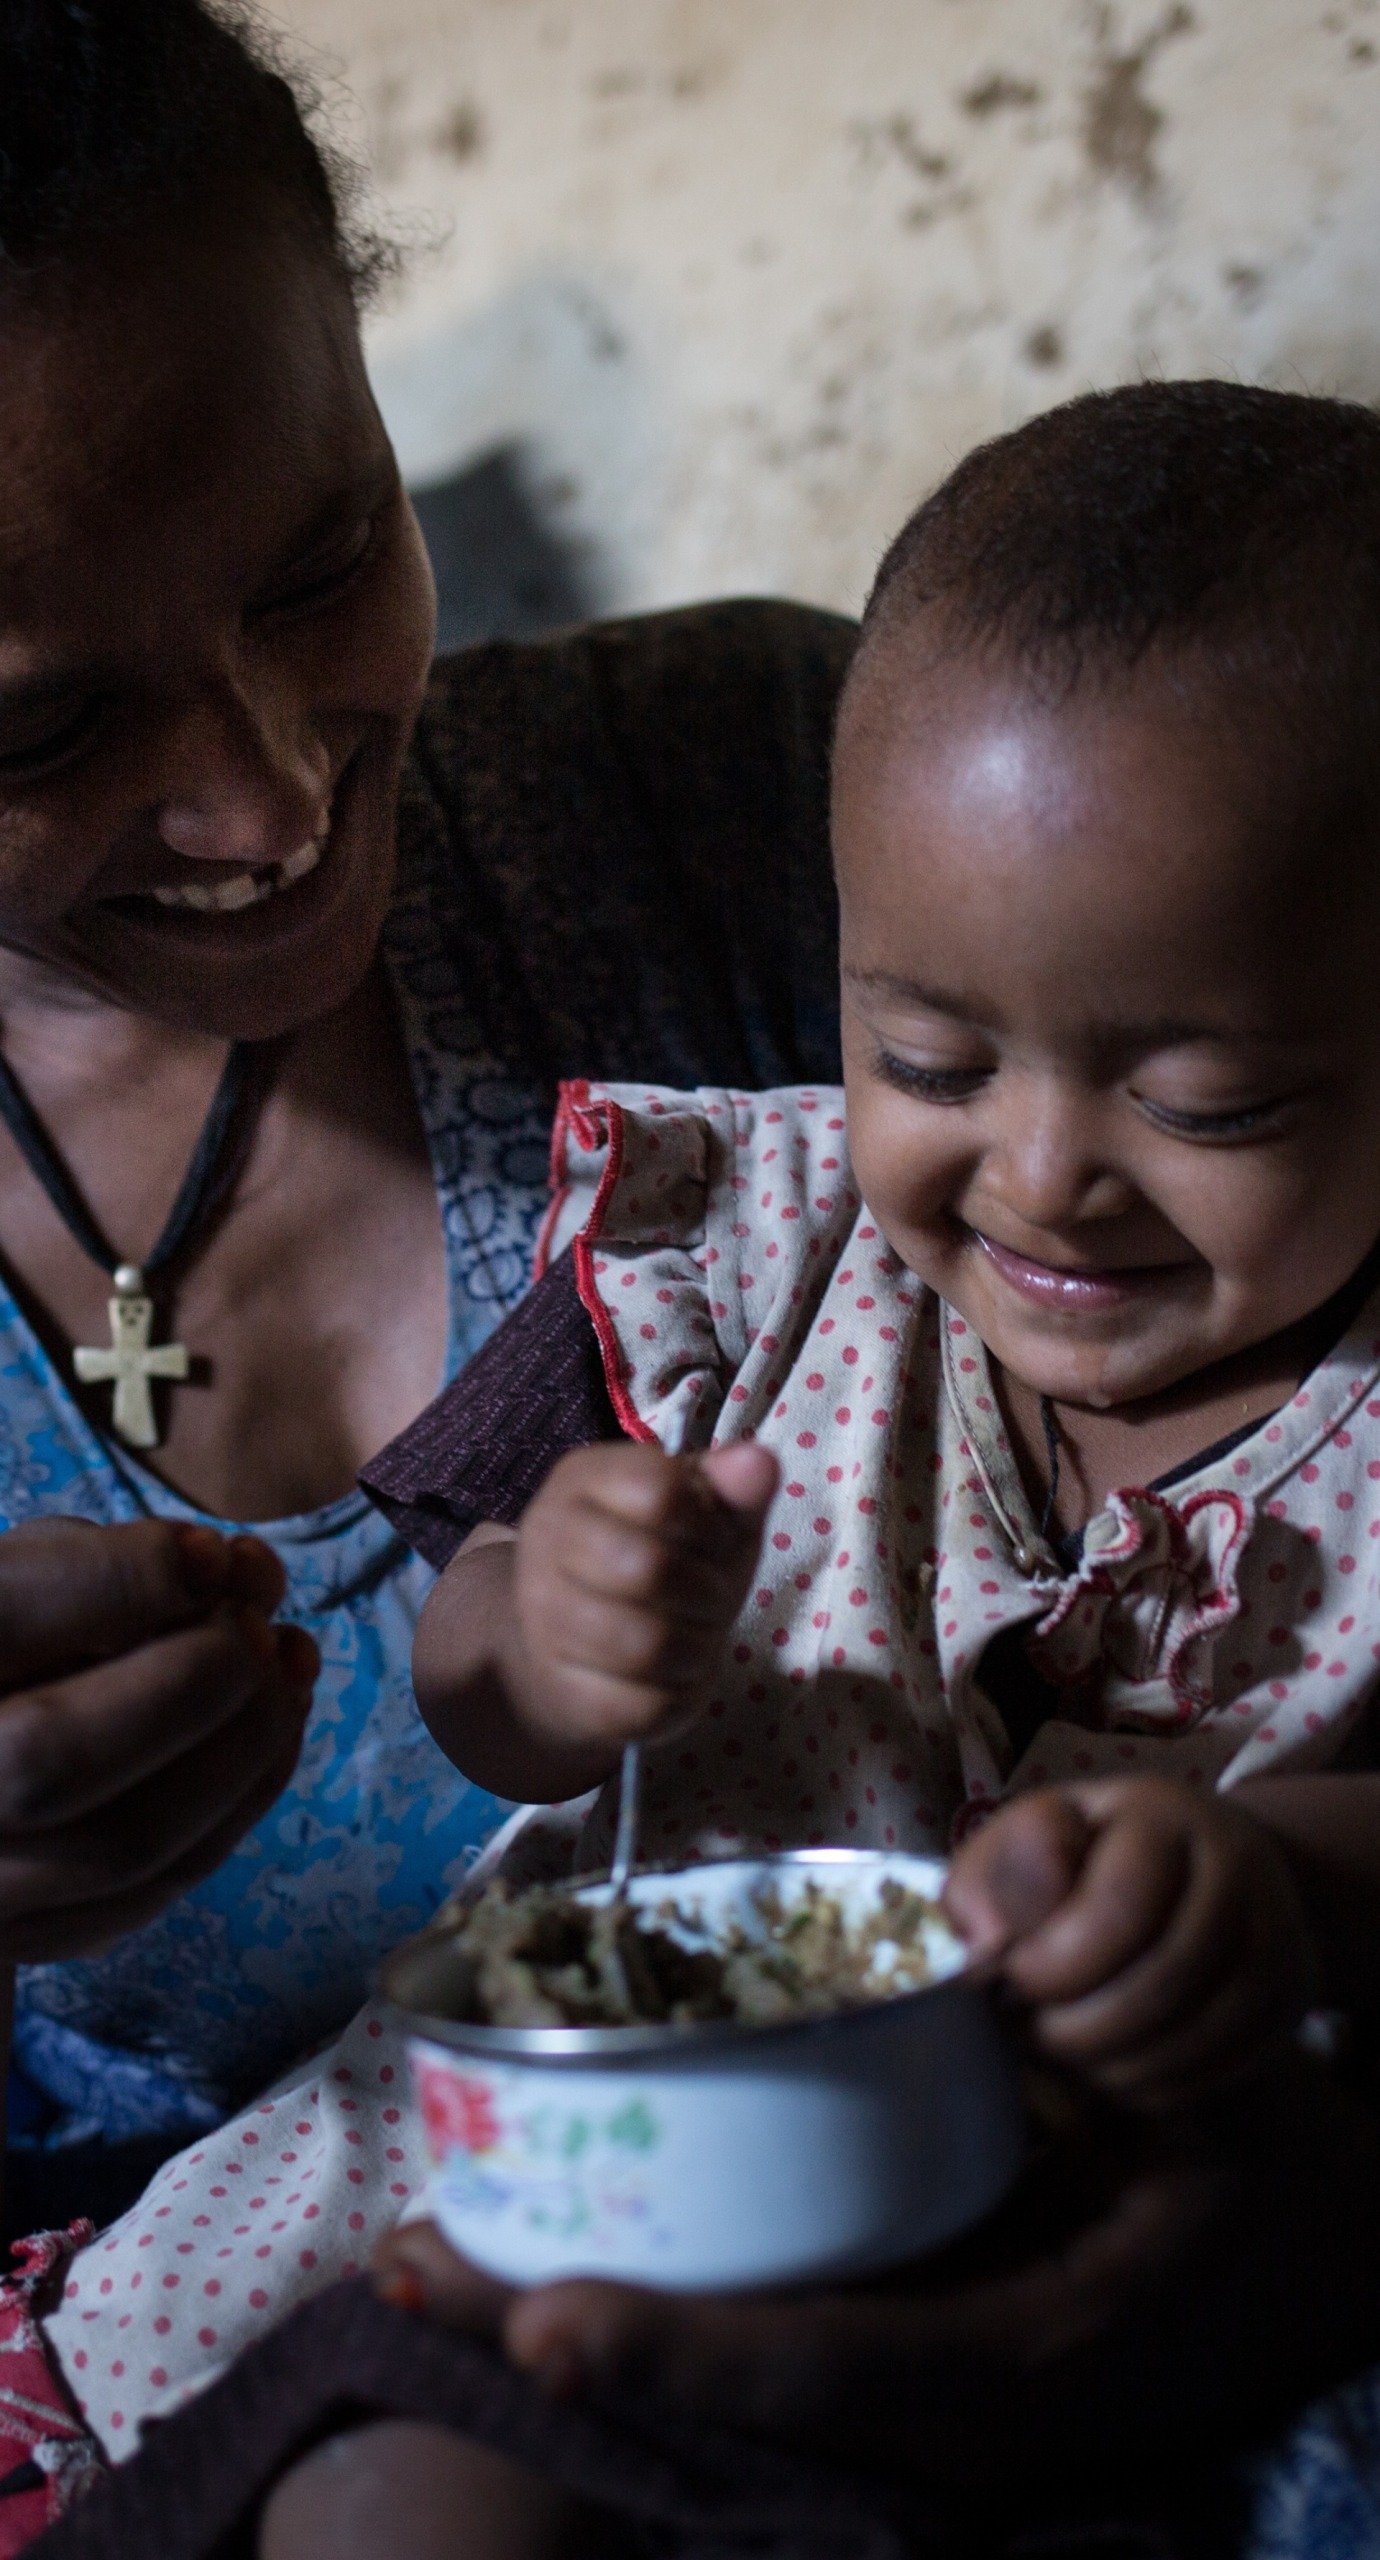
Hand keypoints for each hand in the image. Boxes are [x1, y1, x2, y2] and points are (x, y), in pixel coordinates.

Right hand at [0, 1517, 316, 1961]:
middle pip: (54, 1759)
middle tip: (263, 1632)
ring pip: (120, 1845)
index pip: (3, 1616)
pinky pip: (146, 1897)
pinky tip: (268, 1741)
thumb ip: (122, 1559)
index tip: (213, 1556)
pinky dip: (231, 1812)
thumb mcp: (32, 1573)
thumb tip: (243, 1573)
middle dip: (191, 1685)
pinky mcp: (23, 1936)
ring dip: (239, 1753)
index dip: (124, 1581)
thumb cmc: (14, 1649)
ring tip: (289, 1673)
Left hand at [372, 2056, 1379, 2487]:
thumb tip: (985, 1954)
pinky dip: (636, 2292)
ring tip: (424, 2258)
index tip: (548, 2321)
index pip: (827, 2367)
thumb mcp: (1204, 2100)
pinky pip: (742, 2333)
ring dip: (567, 2311)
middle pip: (724, 2385)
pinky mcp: (878, 2347)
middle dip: (566, 2330)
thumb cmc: (1245, 2151)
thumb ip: (1099, 2058)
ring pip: (712, 2369)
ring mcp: (898, 2392)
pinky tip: (531, 2247)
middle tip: (414, 2266)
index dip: (683, 2351)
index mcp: (1015, 2355)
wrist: (1295, 2245)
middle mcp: (936, 2404)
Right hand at [504, 1439, 778, 1759]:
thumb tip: (760, 1463)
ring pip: (644, 1645)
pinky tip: (671, 1677)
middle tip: (708, 1597)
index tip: (709, 1538)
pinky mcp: (562, 1691)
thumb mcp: (707, 1516)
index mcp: (583, 1478)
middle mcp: (546, 1538)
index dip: (706, 1523)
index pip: (659, 1491)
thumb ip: (735, 1489)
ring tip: (693, 1636)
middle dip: (706, 1591)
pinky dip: (677, 1697)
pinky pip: (641, 1705)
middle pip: (648, 1568)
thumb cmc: (664, 1559)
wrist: (589, 1640)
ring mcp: (543, 1618)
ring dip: (696, 1647)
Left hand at [942, 1777, 1320, 2106]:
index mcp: (1165, 1816)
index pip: (1121, 1910)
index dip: (1055, 1965)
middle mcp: (1238, 1870)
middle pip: (1163, 1982)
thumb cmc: (1094, 1852)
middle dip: (1076, 2028)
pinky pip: (1218, 2072)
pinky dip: (1152, 2085)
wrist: (1209, 1862)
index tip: (1011, 1979)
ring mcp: (1276, 1939)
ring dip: (1110, 2064)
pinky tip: (1109, 2066)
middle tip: (1027, 2032)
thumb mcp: (1032, 1838)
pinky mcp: (1290, 2001)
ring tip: (1061, 2051)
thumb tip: (986, 1947)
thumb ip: (993, 1879)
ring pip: (1194, 2037)